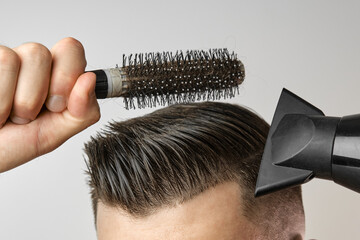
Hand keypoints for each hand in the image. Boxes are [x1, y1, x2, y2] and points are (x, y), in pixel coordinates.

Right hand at [0, 37, 99, 172]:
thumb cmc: (16, 143)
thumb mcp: (57, 133)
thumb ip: (82, 111)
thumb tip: (89, 79)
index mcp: (56, 76)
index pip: (71, 49)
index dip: (66, 75)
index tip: (57, 105)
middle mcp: (32, 63)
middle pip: (40, 52)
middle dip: (36, 92)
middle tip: (30, 115)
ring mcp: (7, 60)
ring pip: (14, 59)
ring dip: (15, 101)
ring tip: (10, 115)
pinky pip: (0, 64)